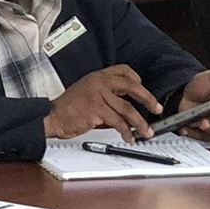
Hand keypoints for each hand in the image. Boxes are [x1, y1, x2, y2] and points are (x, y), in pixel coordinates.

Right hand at [42, 66, 161, 141]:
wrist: (53, 116)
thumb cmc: (69, 108)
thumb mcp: (88, 94)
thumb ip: (107, 97)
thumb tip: (127, 110)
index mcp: (97, 76)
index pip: (123, 70)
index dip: (136, 79)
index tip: (144, 89)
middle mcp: (99, 82)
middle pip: (131, 86)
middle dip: (147, 99)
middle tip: (156, 108)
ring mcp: (98, 95)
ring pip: (127, 108)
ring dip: (140, 122)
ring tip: (146, 131)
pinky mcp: (96, 110)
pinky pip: (117, 122)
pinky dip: (126, 132)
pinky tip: (129, 137)